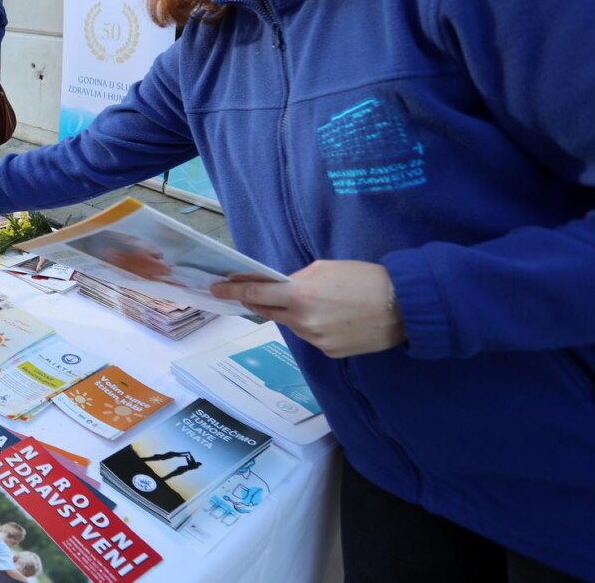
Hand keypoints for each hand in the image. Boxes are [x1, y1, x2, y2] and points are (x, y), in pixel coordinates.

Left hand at [211, 260, 404, 357]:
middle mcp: (303, 321)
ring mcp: (316, 341)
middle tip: (256, 293)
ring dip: (295, 314)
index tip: (216, 290)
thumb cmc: (365, 278)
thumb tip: (281, 287)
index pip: (256, 294)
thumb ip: (297, 279)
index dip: (233, 292)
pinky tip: (336, 318)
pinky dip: (316, 326)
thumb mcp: (325, 268)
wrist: (404, 306)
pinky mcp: (330, 352)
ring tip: (320, 302)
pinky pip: (313, 337)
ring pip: (293, 325)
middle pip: (270, 311)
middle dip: (262, 302)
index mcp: (299, 295)